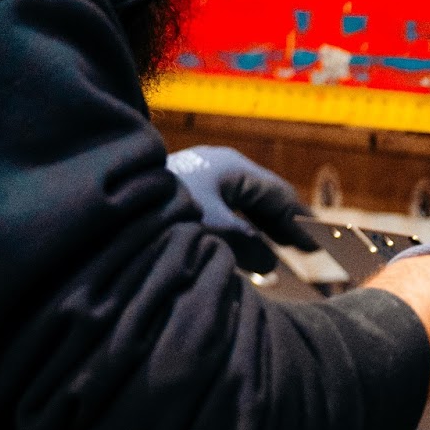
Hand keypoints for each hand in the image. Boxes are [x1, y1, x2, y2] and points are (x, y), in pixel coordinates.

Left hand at [167, 146, 319, 273]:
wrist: (108, 209)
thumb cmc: (167, 216)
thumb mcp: (218, 234)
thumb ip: (252, 248)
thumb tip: (269, 262)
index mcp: (232, 168)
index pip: (278, 196)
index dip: (302, 224)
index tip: (321, 246)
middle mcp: (215, 167)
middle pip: (260, 197)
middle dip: (283, 224)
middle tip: (307, 247)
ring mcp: (193, 178)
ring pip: (238, 205)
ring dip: (260, 229)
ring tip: (277, 253)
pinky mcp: (174, 194)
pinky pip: (218, 212)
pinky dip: (236, 231)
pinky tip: (238, 250)